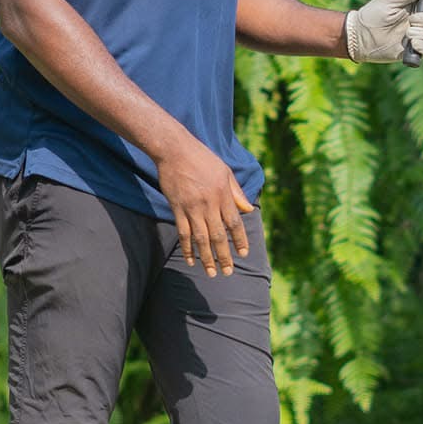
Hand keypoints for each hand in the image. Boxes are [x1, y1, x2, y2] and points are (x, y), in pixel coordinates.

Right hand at [156, 131, 252, 275]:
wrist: (174, 150)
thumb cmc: (202, 158)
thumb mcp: (225, 171)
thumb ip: (236, 192)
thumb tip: (248, 209)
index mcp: (223, 194)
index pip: (234, 223)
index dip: (240, 240)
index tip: (243, 254)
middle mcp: (209, 204)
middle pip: (218, 236)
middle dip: (224, 256)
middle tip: (228, 272)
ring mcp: (192, 208)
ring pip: (201, 239)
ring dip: (207, 258)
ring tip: (212, 273)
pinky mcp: (177, 208)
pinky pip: (183, 233)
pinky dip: (188, 248)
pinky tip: (191, 260)